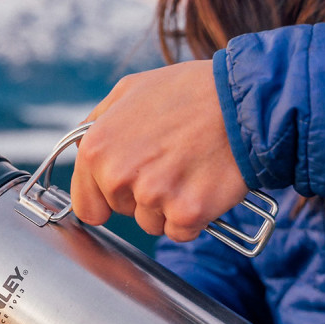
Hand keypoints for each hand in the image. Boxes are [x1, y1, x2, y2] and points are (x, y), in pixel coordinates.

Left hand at [71, 60, 248, 241]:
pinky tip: (204, 184)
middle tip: (170, 162)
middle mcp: (118, 176)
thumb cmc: (188, 92)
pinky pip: (181, 232)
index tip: (127, 190)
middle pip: (123, 213)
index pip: (88, 206)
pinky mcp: (187, 212)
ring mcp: (152, 196)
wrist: (244, 99)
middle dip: (143, 196)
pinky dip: (195, 218)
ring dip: (169, 207)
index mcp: (96, 149)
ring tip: (189, 169)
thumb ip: (98, 124)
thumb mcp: (129, 91)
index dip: (108, 200)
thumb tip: (80, 148)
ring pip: (152, 224)